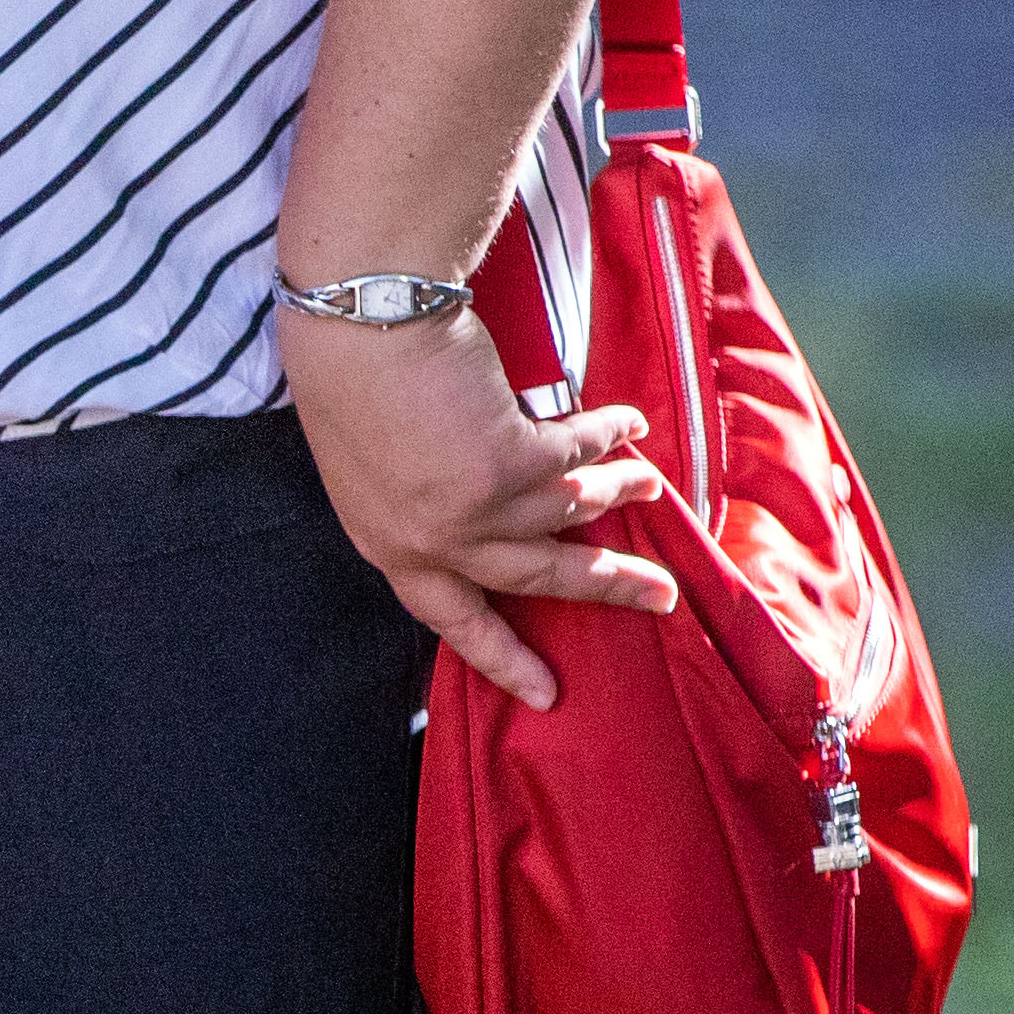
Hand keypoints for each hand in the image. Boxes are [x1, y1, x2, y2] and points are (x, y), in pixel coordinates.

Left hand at [276, 302, 679, 710]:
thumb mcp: (370, 465)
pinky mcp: (511, 465)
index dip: (502, 657)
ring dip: (618, 491)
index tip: (544, 694)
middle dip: (608, 586)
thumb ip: (421, 501)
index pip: (451, 618)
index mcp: (390, 547)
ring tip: (652, 482)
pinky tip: (630, 424)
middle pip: (536, 581)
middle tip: (662, 596)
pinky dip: (609, 437)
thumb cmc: (351, 373)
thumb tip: (484, 507)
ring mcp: (473, 509)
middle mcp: (433, 542)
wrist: (358, 319)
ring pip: (569, 514)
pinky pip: (579, 456)